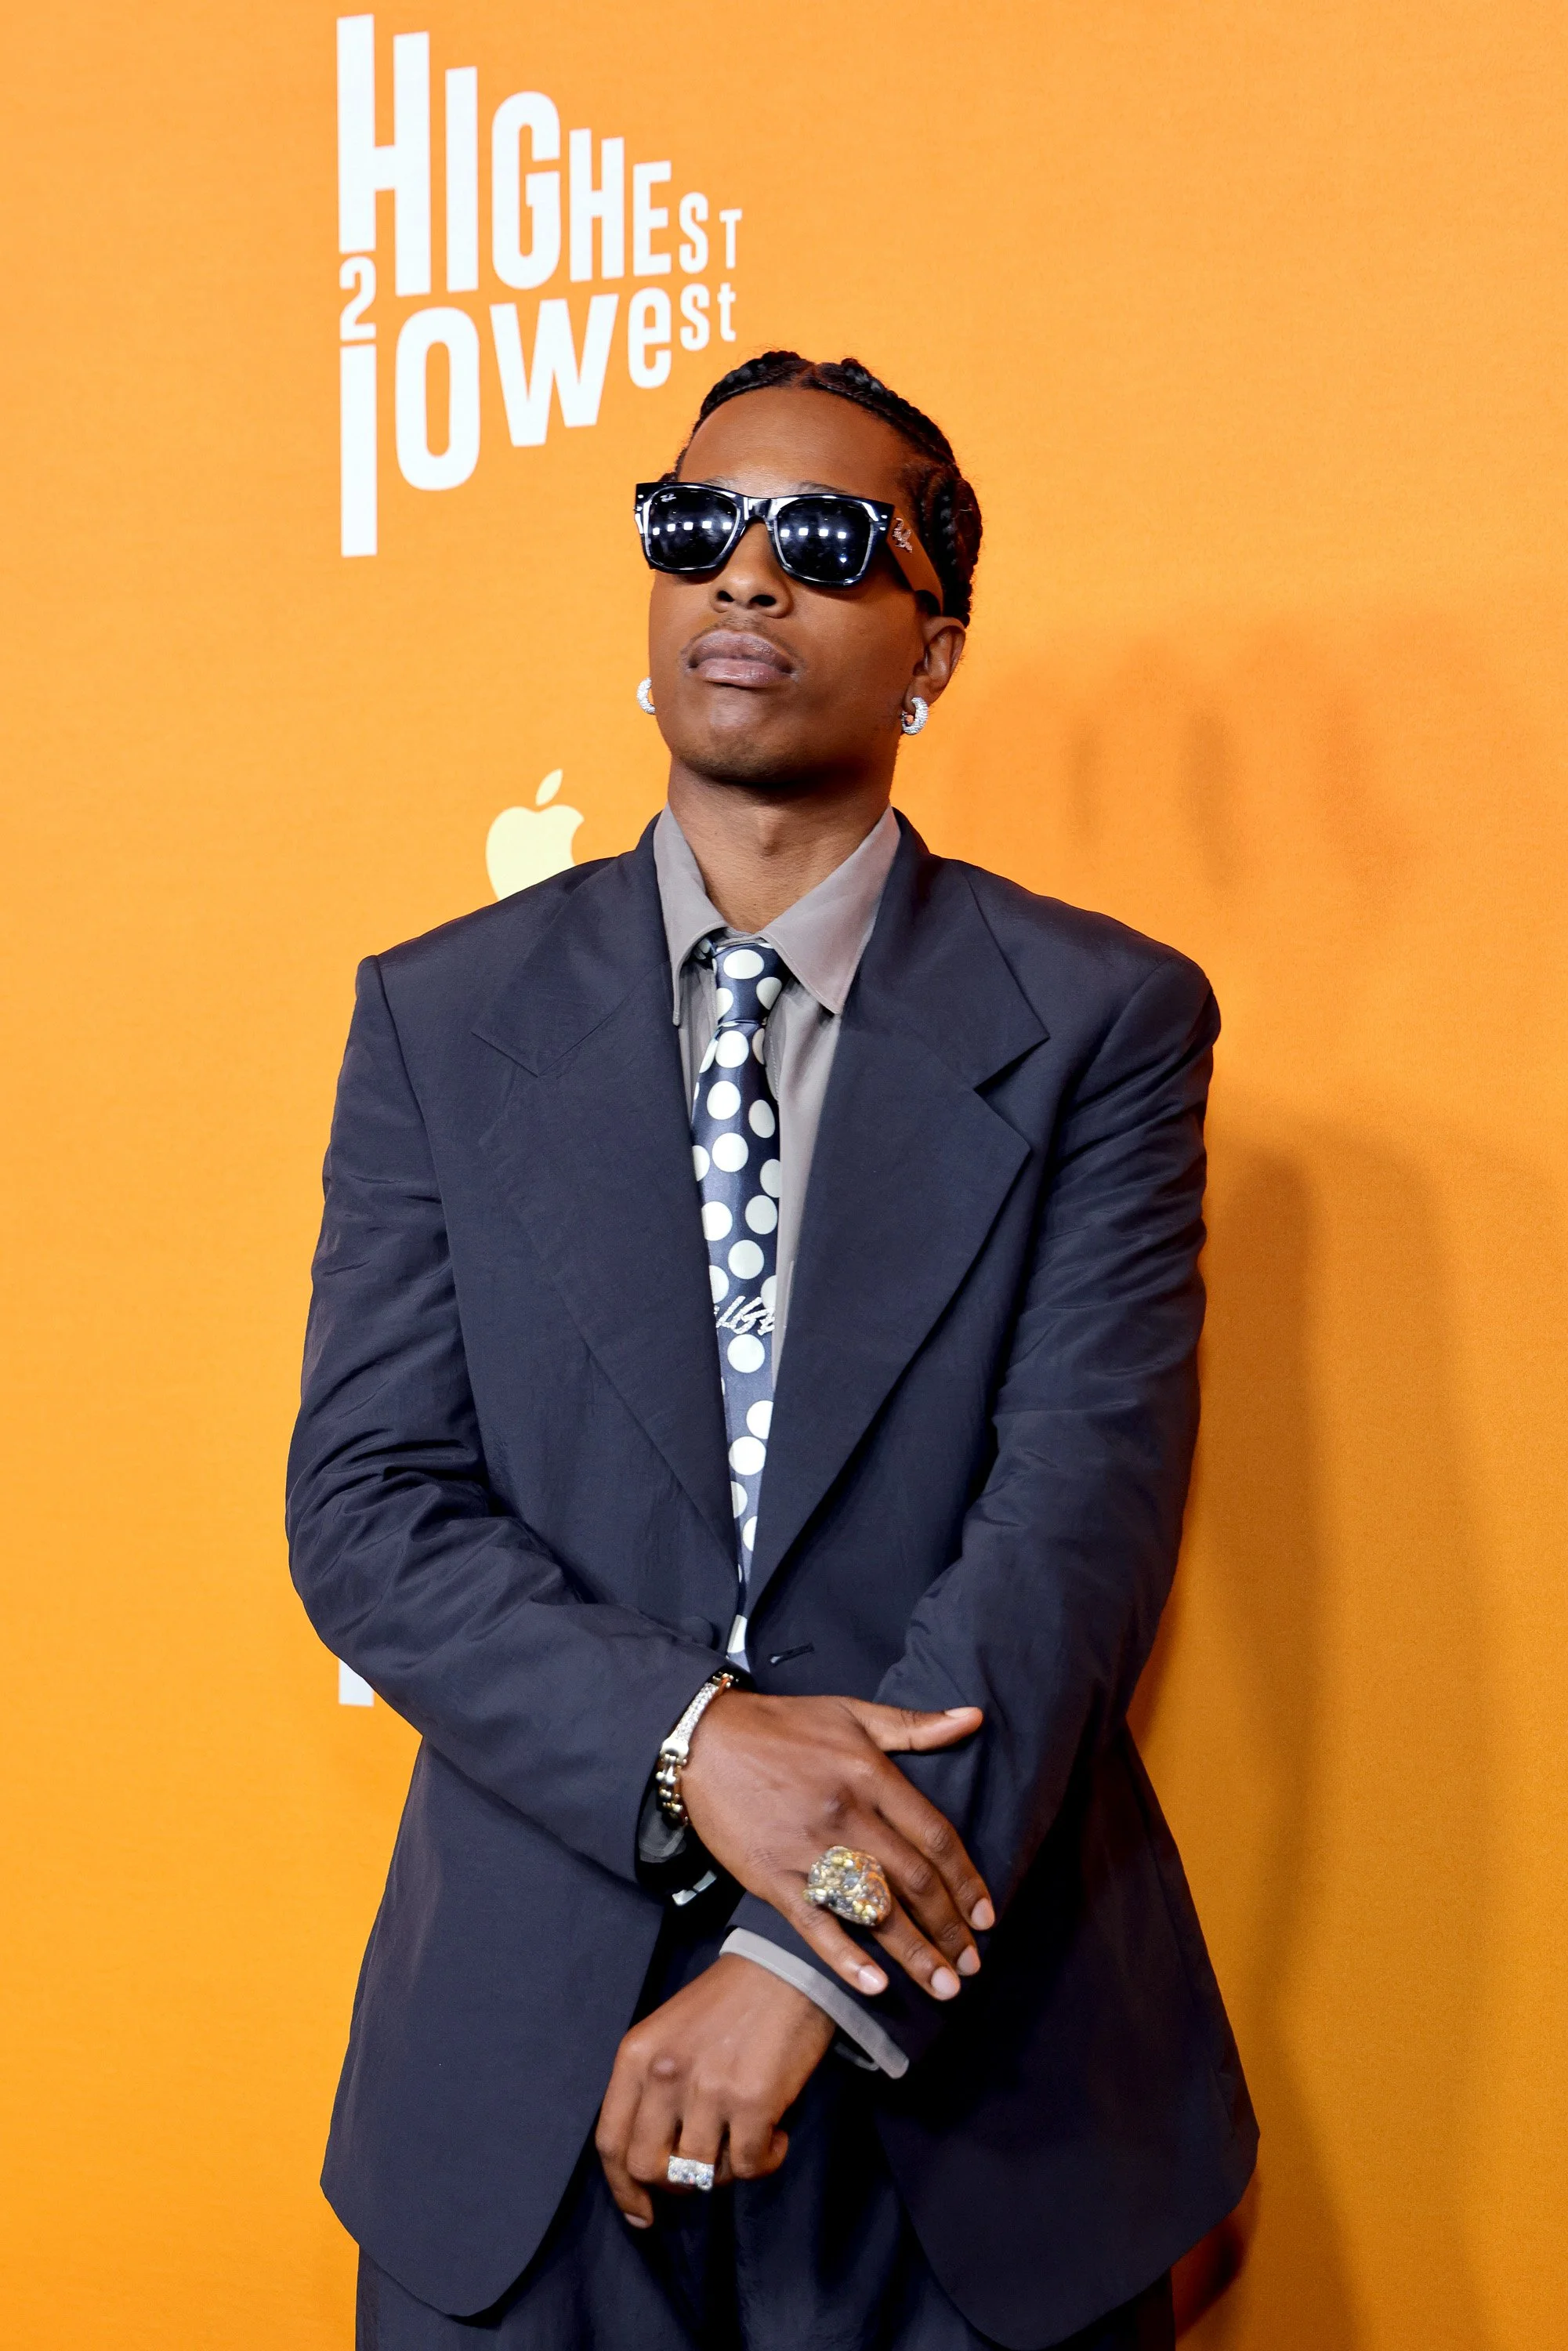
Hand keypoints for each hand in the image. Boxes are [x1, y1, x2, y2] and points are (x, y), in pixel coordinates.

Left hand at [595, 1955, 835, 2226]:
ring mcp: (707, 2089)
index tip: (640, 2213)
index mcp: (636, 2055)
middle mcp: (664, 2074)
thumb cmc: (728, 2001)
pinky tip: (776, 2136)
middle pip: (648, 2167)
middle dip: (674, 2183)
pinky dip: (765, 2161)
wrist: (785, 1966)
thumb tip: (654, 2160)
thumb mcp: (669, 2034)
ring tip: (744, 2141)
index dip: (622, 2189)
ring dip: (723, 2172)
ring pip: (698, 2174)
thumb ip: (652, 2088)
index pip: (610, 2142)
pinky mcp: (753, 2101)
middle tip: (703, 2170)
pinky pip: (748, 2166)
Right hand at [681, 1692, 992, 2003]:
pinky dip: (845, 1957)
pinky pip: (816, 1924)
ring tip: (943, 1987)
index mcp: (871, 1775)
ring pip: (873, 1910)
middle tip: (972, 1966)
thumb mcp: (852, 1713)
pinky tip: (875, 1985)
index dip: (966, 1881)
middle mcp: (847, 1815)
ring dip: (913, 1953)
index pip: (935, 1836)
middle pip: (913, 1881)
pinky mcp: (773, 1876)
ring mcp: (809, 1849)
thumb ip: (915, 1724)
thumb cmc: (783, 1726)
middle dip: (949, 1929)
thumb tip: (974, 1717)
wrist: (705, 1740)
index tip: (986, 1917)